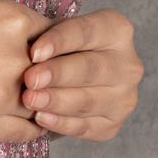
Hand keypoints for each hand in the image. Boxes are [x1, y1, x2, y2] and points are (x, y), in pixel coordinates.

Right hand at [0, 0, 55, 144]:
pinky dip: (30, 130)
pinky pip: (27, 133)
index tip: (50, 64)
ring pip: (47, 107)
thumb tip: (22, 48)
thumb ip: (2, 31)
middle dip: (56, 84)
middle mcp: (17, 55)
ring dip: (45, 110)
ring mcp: (3, 93)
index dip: (55, 55)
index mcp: (14, 19)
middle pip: (59, 76)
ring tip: (42, 112)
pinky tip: (23, 125)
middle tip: (59, 93)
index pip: (59, 41)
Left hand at [19, 8, 143, 140]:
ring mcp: (124, 97)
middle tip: (30, 79)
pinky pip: (85, 126)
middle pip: (90, 69)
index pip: (86, 32)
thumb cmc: (57, 48)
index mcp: (117, 30)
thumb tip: (30, 54)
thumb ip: (44, 37)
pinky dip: (61, 123)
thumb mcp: (53, 33)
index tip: (34, 52)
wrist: (67, 79)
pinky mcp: (112, 124)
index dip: (59, 41)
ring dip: (56, 101)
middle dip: (58, 74)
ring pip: (87, 100)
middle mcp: (128, 64)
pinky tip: (41, 118)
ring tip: (29, 100)